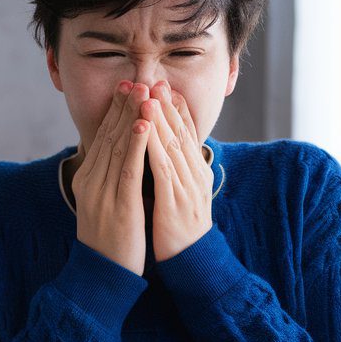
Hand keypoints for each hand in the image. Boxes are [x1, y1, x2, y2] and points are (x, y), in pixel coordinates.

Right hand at [71, 81, 151, 274]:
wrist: (101, 276)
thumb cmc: (109, 243)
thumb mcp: (103, 205)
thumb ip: (109, 181)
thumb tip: (121, 160)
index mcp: (87, 180)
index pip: (101, 139)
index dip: (114, 112)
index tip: (126, 89)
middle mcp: (91, 181)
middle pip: (108, 136)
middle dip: (123, 107)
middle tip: (134, 80)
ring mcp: (102, 193)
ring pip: (117, 147)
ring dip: (131, 116)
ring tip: (142, 92)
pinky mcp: (118, 205)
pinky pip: (128, 168)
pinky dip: (136, 144)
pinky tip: (144, 125)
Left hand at [140, 81, 213, 261]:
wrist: (190, 261)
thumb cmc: (179, 227)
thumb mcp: (180, 193)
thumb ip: (175, 170)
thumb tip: (165, 150)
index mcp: (196, 171)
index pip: (186, 132)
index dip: (176, 108)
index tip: (165, 87)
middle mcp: (195, 174)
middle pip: (181, 132)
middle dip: (168, 105)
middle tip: (157, 80)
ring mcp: (187, 186)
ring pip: (172, 145)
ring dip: (159, 119)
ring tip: (148, 96)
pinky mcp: (174, 200)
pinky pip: (163, 168)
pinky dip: (153, 146)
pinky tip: (144, 131)